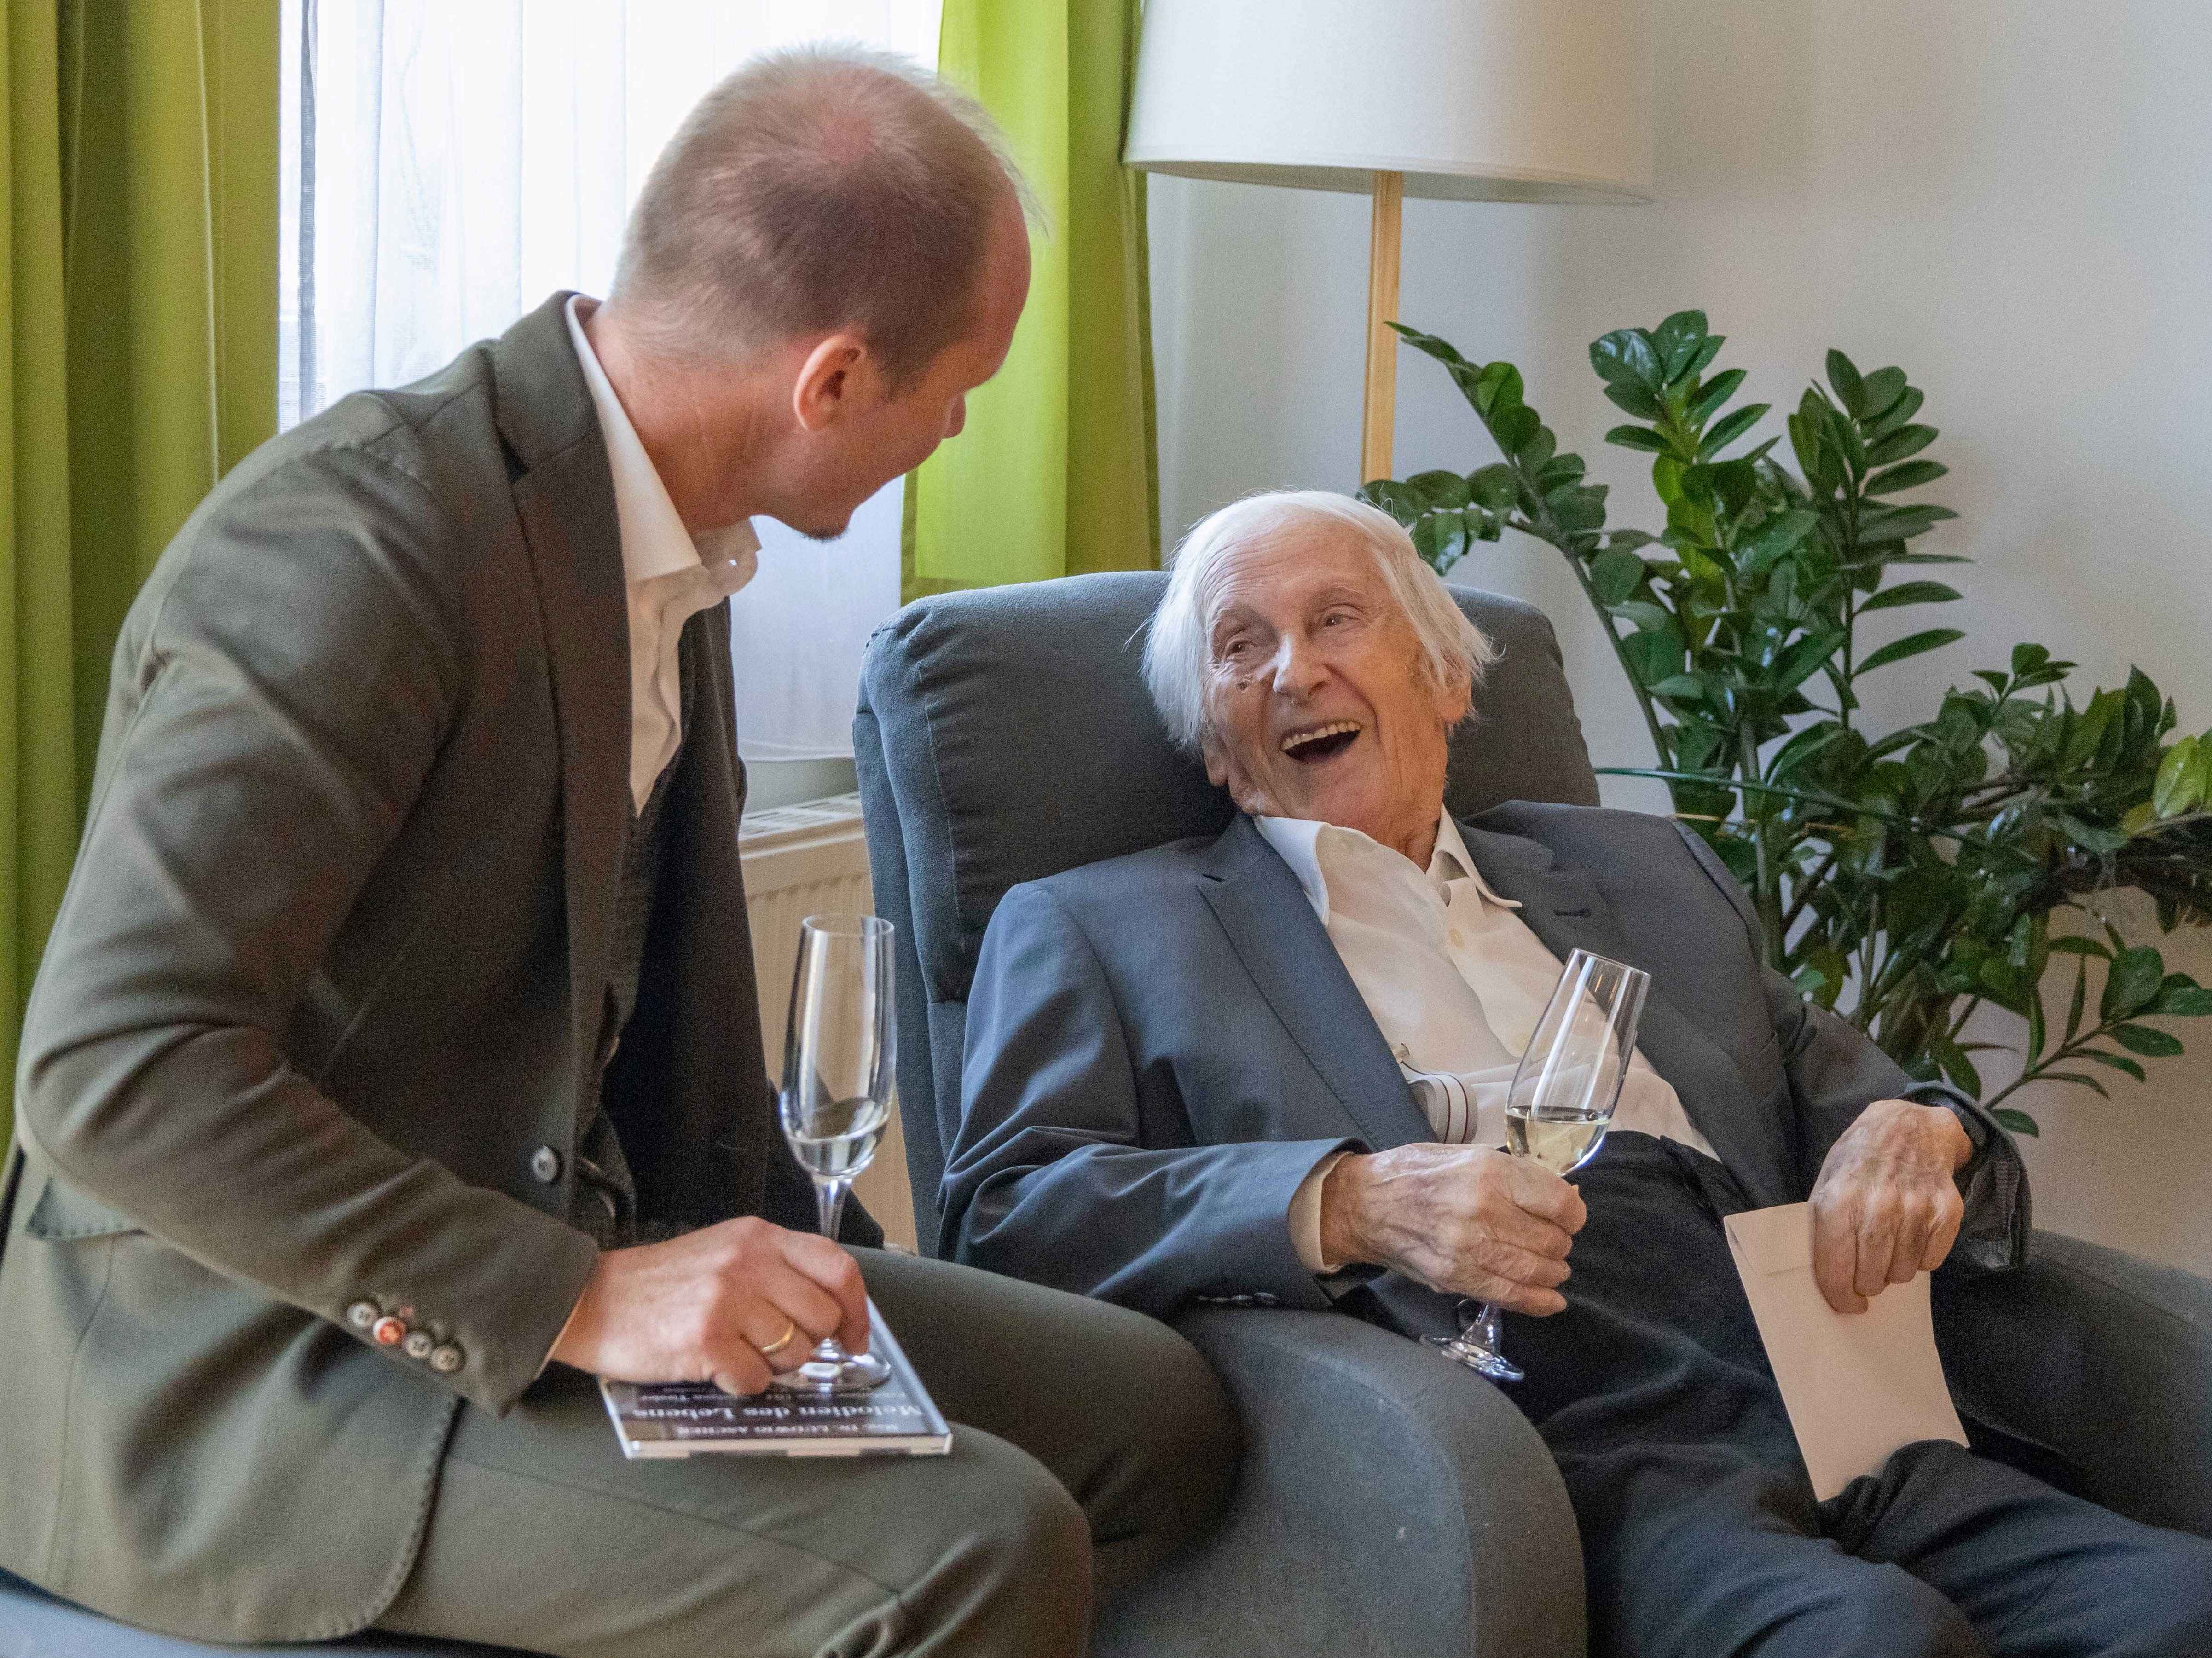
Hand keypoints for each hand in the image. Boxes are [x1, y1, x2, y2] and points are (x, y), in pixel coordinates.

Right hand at [548, 1216, 868, 1394]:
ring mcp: (727, 1301)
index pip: (838, 1267)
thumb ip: (775, 1270)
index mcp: (759, 1237)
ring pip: (795, 1352)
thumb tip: (830, 1312)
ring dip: (773, 1365)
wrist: (592, 1299)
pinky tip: (715, 1366)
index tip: (854, 1337)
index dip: (856, 1309)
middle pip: (822, 1316)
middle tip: (776, 1347)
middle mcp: (749, 1263)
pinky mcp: (705, 1341)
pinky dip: (741, 1383)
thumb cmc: (661, 1284)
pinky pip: (756, 1380)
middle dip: (809, 1343)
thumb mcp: (725, 1252)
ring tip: (737, 1352)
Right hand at [1318, 1143, 1586, 1314]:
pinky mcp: (1455, 1278)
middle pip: (1550, 1240)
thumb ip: (1515, 1176)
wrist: (1364, 1204)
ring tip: (1551, 1268)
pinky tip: (1551, 1300)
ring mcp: (1468, 1248)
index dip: (1573, 1214)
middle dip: (1560, 1244)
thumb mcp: (1468, 1156)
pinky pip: (1510, 1297)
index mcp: (1488, 1172)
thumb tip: (1565, 1197)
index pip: (1558, 1203)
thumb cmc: (1416, 1173)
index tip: (1569, 1217)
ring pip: (1536, 1271)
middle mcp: (1482, 1210)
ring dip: (1552, 1272)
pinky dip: (1538, 1302)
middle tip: (1553, 1241)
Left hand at [1809, 1099, 1971, 1313]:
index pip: (1837, 1267)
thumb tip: (1829, 1276)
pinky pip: (1931, 1261)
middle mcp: (1878, 1205)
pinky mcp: (1947, 1211)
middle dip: (1866, 1285)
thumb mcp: (1828, 1183)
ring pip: (1902, 1273)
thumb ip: (1825, 1227)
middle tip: (1865, 1276)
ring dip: (1892, 1271)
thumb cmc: (1859, 1160)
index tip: (1846, 1305)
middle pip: (1872, 1277)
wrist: (1908, 1127)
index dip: (1839, 1296)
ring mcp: (1916, 1208)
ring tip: (1887, 1248)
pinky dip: (1920, 1258)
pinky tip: (1911, 1235)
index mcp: (1839, 1200)